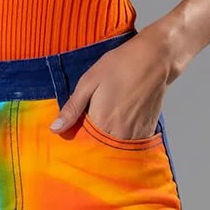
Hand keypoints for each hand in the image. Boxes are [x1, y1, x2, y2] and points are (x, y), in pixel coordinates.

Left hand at [50, 23, 182, 140]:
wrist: (155, 58)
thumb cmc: (121, 65)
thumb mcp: (89, 81)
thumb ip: (72, 108)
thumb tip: (55, 129)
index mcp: (101, 122)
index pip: (83, 144)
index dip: (77, 141)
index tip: (74, 135)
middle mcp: (117, 134)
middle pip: (99, 150)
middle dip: (92, 145)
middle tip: (93, 127)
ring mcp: (133, 135)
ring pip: (115, 151)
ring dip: (108, 145)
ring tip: (107, 127)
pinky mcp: (145, 133)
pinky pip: (130, 147)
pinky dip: (122, 142)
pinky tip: (119, 128)